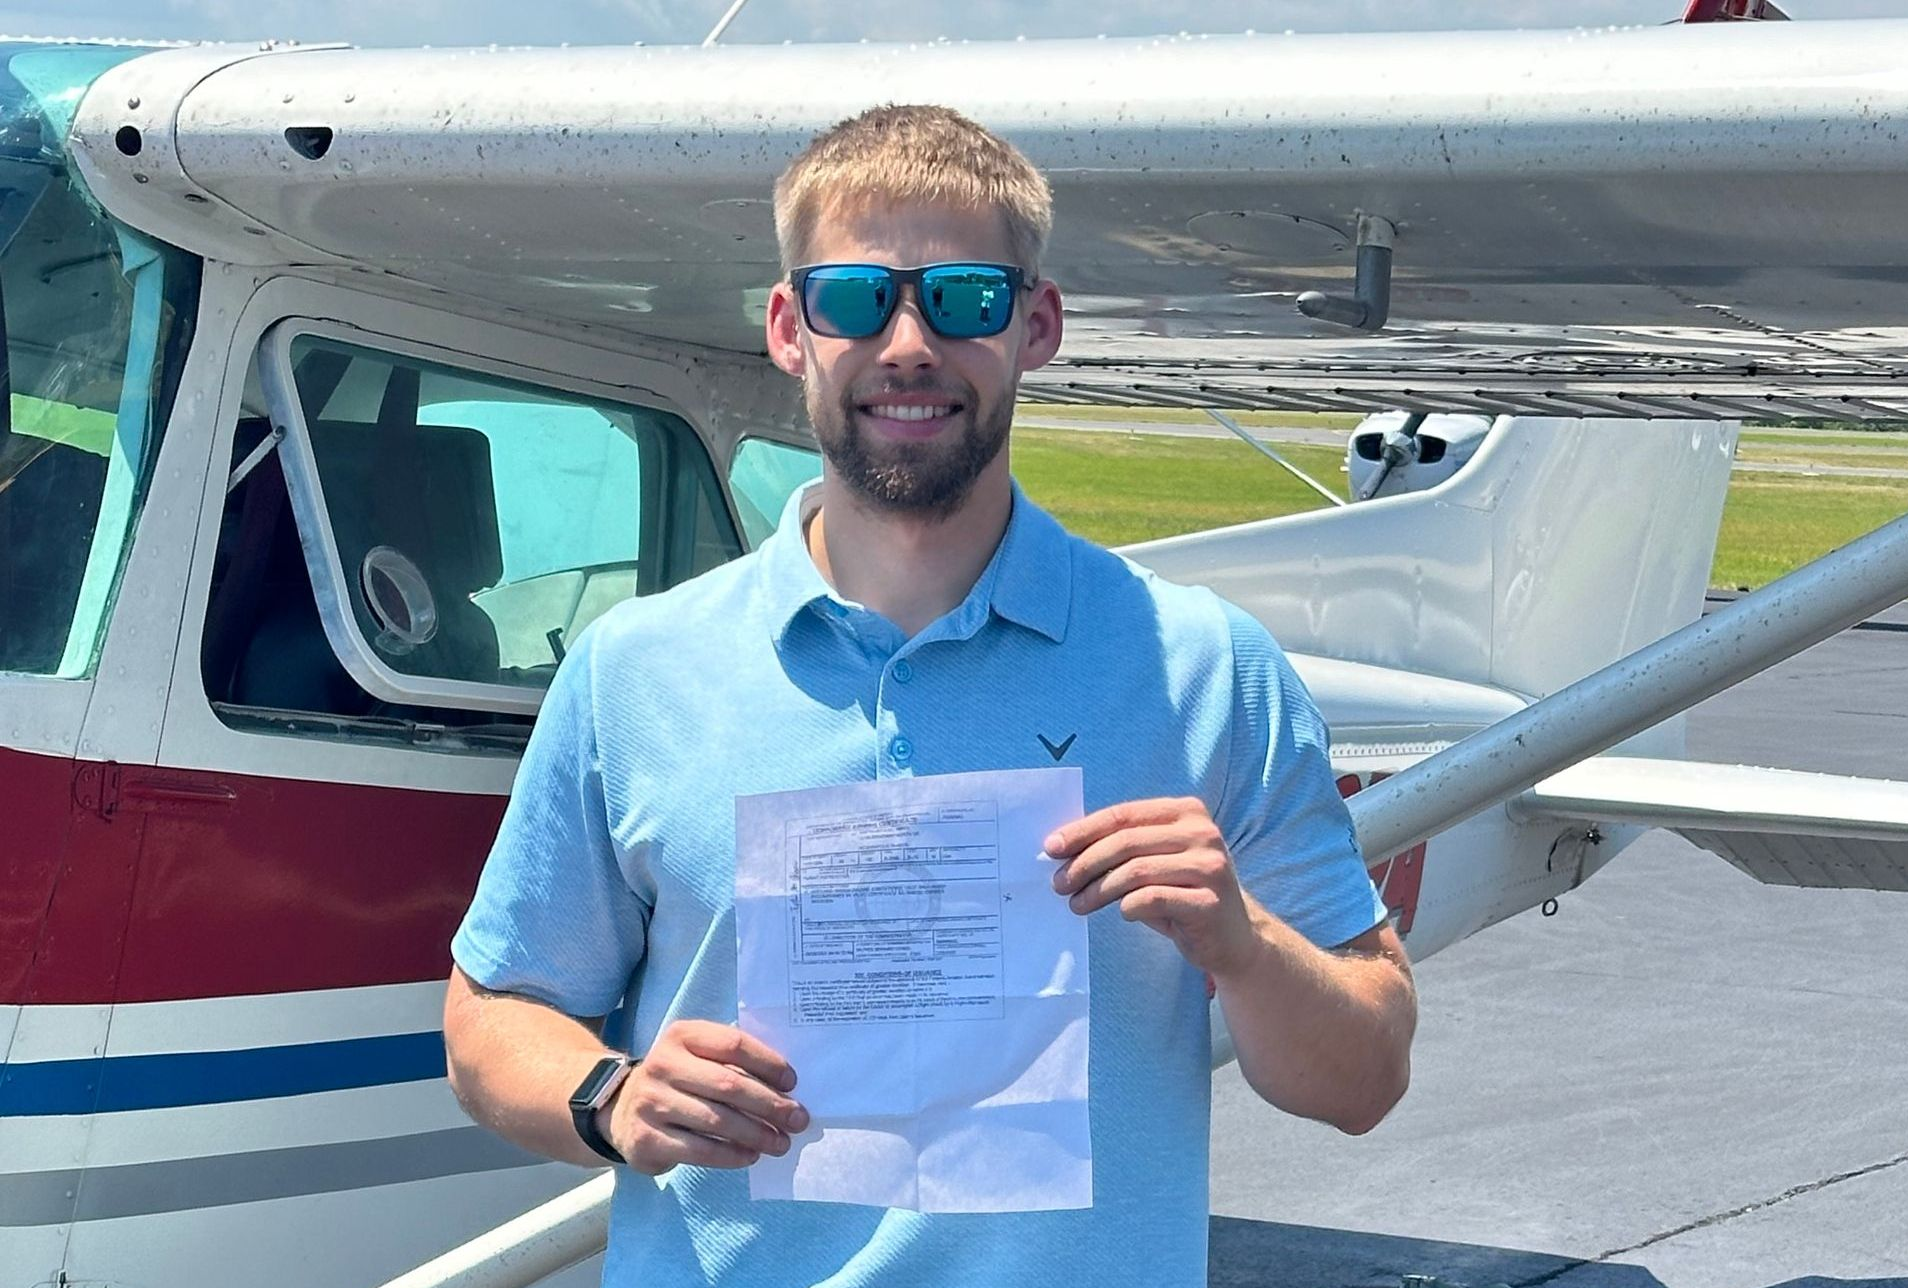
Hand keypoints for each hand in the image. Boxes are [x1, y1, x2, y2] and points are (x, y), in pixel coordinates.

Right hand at [600, 1020, 808, 1175]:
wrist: (621, 1107)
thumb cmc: (678, 1079)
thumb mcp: (696, 1056)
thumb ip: (732, 1062)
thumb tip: (786, 1088)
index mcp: (681, 1036)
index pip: (733, 1045)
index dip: (768, 1063)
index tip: (792, 1082)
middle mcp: (662, 1065)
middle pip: (729, 1085)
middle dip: (770, 1105)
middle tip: (798, 1119)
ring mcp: (651, 1103)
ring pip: (717, 1121)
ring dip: (757, 1134)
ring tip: (781, 1142)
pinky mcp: (647, 1139)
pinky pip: (700, 1151)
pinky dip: (732, 1155)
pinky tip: (751, 1155)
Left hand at [1045, 796, 1261, 979]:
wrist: (1234, 937)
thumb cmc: (1183, 895)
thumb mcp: (1155, 863)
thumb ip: (1122, 849)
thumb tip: (1063, 849)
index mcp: (1187, 812)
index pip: (1124, 815)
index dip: (1083, 831)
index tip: (1051, 848)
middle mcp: (1203, 833)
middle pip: (1126, 842)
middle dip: (1084, 863)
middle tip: (1059, 884)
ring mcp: (1210, 867)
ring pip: (1135, 871)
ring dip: (1097, 889)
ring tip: (1078, 904)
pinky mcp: (1210, 902)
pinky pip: (1153, 899)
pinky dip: (1128, 906)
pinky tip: (1121, 913)